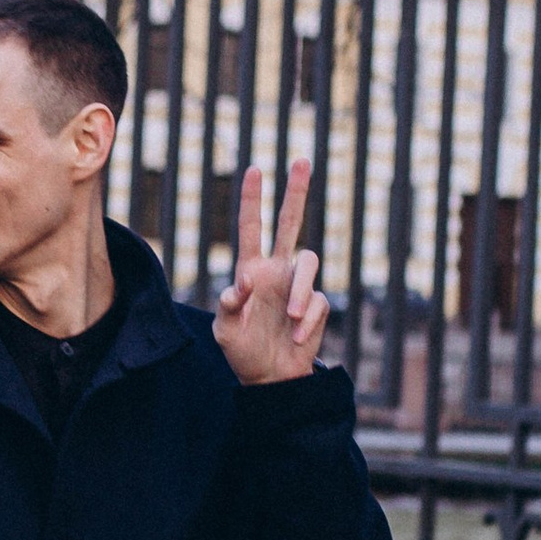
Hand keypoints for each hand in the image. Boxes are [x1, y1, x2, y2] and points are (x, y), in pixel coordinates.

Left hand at [212, 162, 329, 386]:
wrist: (271, 379)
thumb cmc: (242, 352)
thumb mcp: (224, 331)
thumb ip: (229, 305)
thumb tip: (243, 280)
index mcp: (250, 270)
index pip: (251, 228)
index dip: (251, 200)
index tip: (254, 169)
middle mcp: (276, 271)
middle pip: (289, 223)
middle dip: (295, 192)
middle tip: (301, 160)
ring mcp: (297, 287)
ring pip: (308, 262)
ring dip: (300, 290)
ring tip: (292, 317)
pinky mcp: (315, 306)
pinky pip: (316, 303)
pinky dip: (307, 322)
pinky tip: (297, 339)